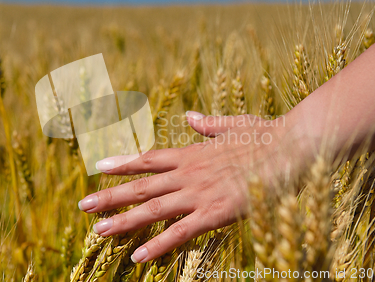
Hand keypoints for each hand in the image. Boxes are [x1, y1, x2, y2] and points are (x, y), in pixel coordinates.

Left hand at [77, 111, 303, 262]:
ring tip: (98, 230)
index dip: (123, 164)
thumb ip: (207, 124)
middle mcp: (189, 173)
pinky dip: (158, 245)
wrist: (292, 146)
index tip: (99, 166)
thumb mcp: (233, 124)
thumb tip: (190, 117)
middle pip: (142, 186)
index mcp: (192, 153)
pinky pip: (181, 232)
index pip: (149, 158)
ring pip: (153, 209)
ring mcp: (200, 193)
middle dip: (110, 196)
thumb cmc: (267, 135)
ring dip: (123, 221)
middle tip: (83, 205)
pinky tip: (138, 256)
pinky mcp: (216, 213)